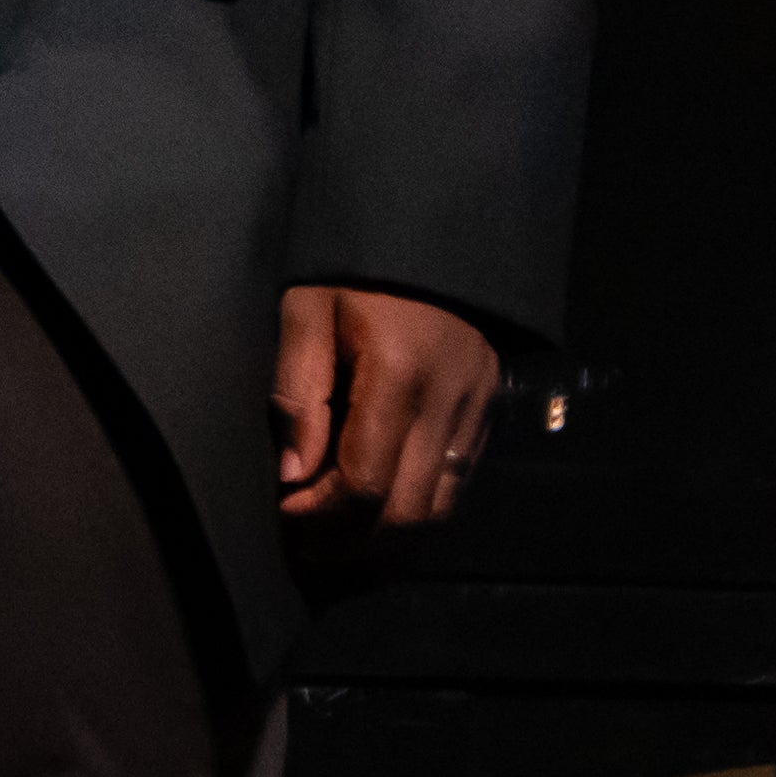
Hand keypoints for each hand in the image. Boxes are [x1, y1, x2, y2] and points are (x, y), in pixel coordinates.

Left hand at [273, 284, 500, 526]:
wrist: (432, 230)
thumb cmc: (355, 270)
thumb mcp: (307, 309)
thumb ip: (297, 391)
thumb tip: (293, 475)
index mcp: (398, 373)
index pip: (364, 483)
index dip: (321, 516)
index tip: (285, 512)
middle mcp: (447, 400)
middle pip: (406, 514)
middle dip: (351, 544)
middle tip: (307, 546)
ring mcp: (477, 410)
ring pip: (439, 513)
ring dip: (387, 541)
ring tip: (340, 543)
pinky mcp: (490, 412)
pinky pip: (458, 488)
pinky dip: (418, 513)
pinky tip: (380, 513)